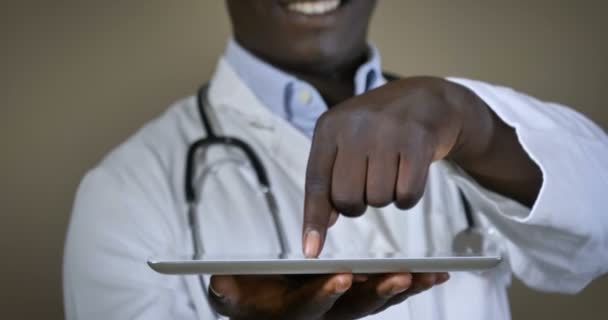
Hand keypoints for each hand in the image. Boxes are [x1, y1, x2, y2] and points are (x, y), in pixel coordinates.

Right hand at [208, 272, 448, 318]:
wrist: (261, 306)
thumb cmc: (247, 297)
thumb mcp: (230, 294)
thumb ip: (227, 291)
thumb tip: (220, 281)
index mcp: (293, 313)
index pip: (310, 307)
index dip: (324, 294)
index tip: (340, 276)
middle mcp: (325, 315)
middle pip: (355, 308)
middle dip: (378, 293)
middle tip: (400, 276)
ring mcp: (344, 308)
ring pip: (377, 300)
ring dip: (404, 288)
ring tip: (431, 275)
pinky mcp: (357, 297)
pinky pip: (386, 291)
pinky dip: (410, 284)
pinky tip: (434, 274)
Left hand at [302, 77, 489, 256]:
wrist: (428, 98)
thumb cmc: (380, 127)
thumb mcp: (347, 141)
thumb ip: (331, 177)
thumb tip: (323, 223)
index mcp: (329, 127)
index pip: (316, 182)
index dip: (313, 219)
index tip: (310, 250)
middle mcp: (355, 127)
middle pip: (347, 199)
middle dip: (358, 204)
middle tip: (369, 184)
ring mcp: (387, 132)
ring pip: (378, 200)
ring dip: (386, 196)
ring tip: (391, 169)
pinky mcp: (418, 141)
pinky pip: (407, 195)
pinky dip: (408, 196)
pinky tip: (410, 173)